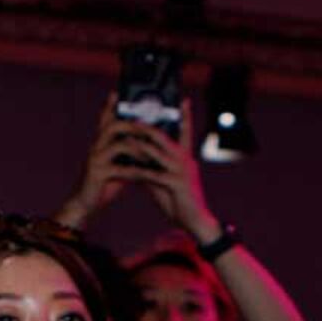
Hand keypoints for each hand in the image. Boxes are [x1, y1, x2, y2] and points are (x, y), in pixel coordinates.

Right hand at [53, 94, 137, 230]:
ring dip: (138, 148)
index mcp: (101, 142)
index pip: (105, 119)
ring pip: (118, 145)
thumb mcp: (119, 164)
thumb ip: (130, 154)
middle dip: (133, 126)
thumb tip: (148, 145)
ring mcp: (96, 160)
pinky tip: (146, 174)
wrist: (86, 202)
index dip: (110, 105)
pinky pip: (119, 169)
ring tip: (152, 152)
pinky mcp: (98, 174)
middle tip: (150, 128)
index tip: (116, 92)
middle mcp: (96, 147)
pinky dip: (135, 171)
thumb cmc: (105, 183)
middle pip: (113, 126)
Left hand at [99, 99, 220, 243]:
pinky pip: (155, 174)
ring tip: (126, 138)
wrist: (195, 221)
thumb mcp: (164, 181)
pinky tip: (129, 170)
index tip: (184, 99)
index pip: (185, 131)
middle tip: (131, 119)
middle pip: (163, 137)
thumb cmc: (180, 201)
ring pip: (157, 152)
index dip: (185, 115)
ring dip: (140, 145)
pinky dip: (141, 172)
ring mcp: (181, 170)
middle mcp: (185, 160)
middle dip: (145, 127)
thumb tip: (137, 160)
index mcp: (185, 157)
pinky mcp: (177, 184)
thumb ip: (153, 168)